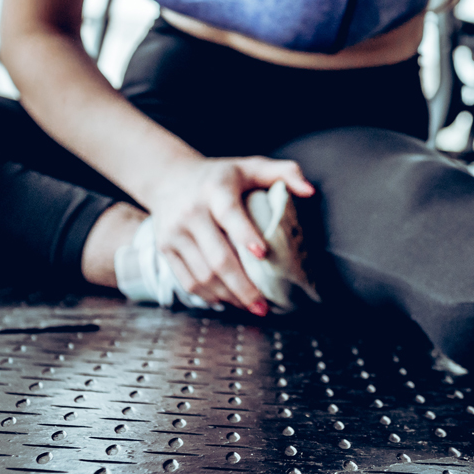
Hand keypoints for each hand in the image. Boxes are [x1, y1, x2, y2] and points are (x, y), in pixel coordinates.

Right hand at [144, 156, 314, 314]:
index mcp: (215, 189)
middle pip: (217, 257)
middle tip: (264, 305)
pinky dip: (209, 296)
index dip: (245, 235)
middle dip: (243, 286)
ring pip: (202, 275)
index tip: (263, 254)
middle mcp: (191, 211)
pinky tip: (228, 302)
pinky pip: (187, 281)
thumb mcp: (251, 166)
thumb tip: (309, 191)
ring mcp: (174, 232)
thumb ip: (284, 172)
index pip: (229, 214)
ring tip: (251, 307)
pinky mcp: (164, 249)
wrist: (170, 178)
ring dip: (229, 296)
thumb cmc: (221, 176)